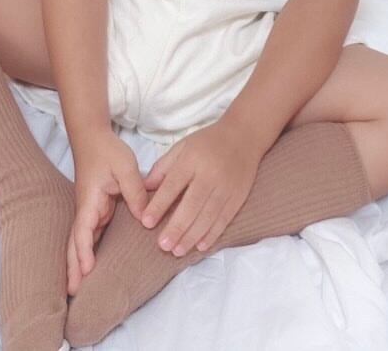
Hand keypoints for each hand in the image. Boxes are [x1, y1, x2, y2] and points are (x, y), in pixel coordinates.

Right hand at [67, 129, 147, 295]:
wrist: (93, 137)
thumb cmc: (108, 151)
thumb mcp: (125, 168)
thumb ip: (136, 193)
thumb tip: (146, 218)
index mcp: (90, 201)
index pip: (83, 231)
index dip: (84, 252)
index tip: (87, 270)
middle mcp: (86, 210)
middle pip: (75, 243)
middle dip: (73, 267)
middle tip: (73, 293)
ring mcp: (90, 211)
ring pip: (81, 242)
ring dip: (78, 263)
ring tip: (78, 289)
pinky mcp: (97, 210)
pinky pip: (90, 235)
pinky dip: (87, 251)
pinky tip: (90, 266)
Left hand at [140, 119, 262, 258]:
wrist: (243, 136)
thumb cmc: (207, 142)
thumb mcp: (182, 147)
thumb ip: (163, 168)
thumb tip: (144, 189)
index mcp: (192, 159)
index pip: (173, 185)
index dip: (159, 205)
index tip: (146, 222)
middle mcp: (210, 174)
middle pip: (192, 204)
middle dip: (177, 227)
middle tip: (163, 245)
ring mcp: (226, 186)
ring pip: (208, 215)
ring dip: (192, 235)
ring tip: (177, 250)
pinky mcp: (239, 196)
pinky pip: (225, 218)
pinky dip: (213, 234)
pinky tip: (201, 246)